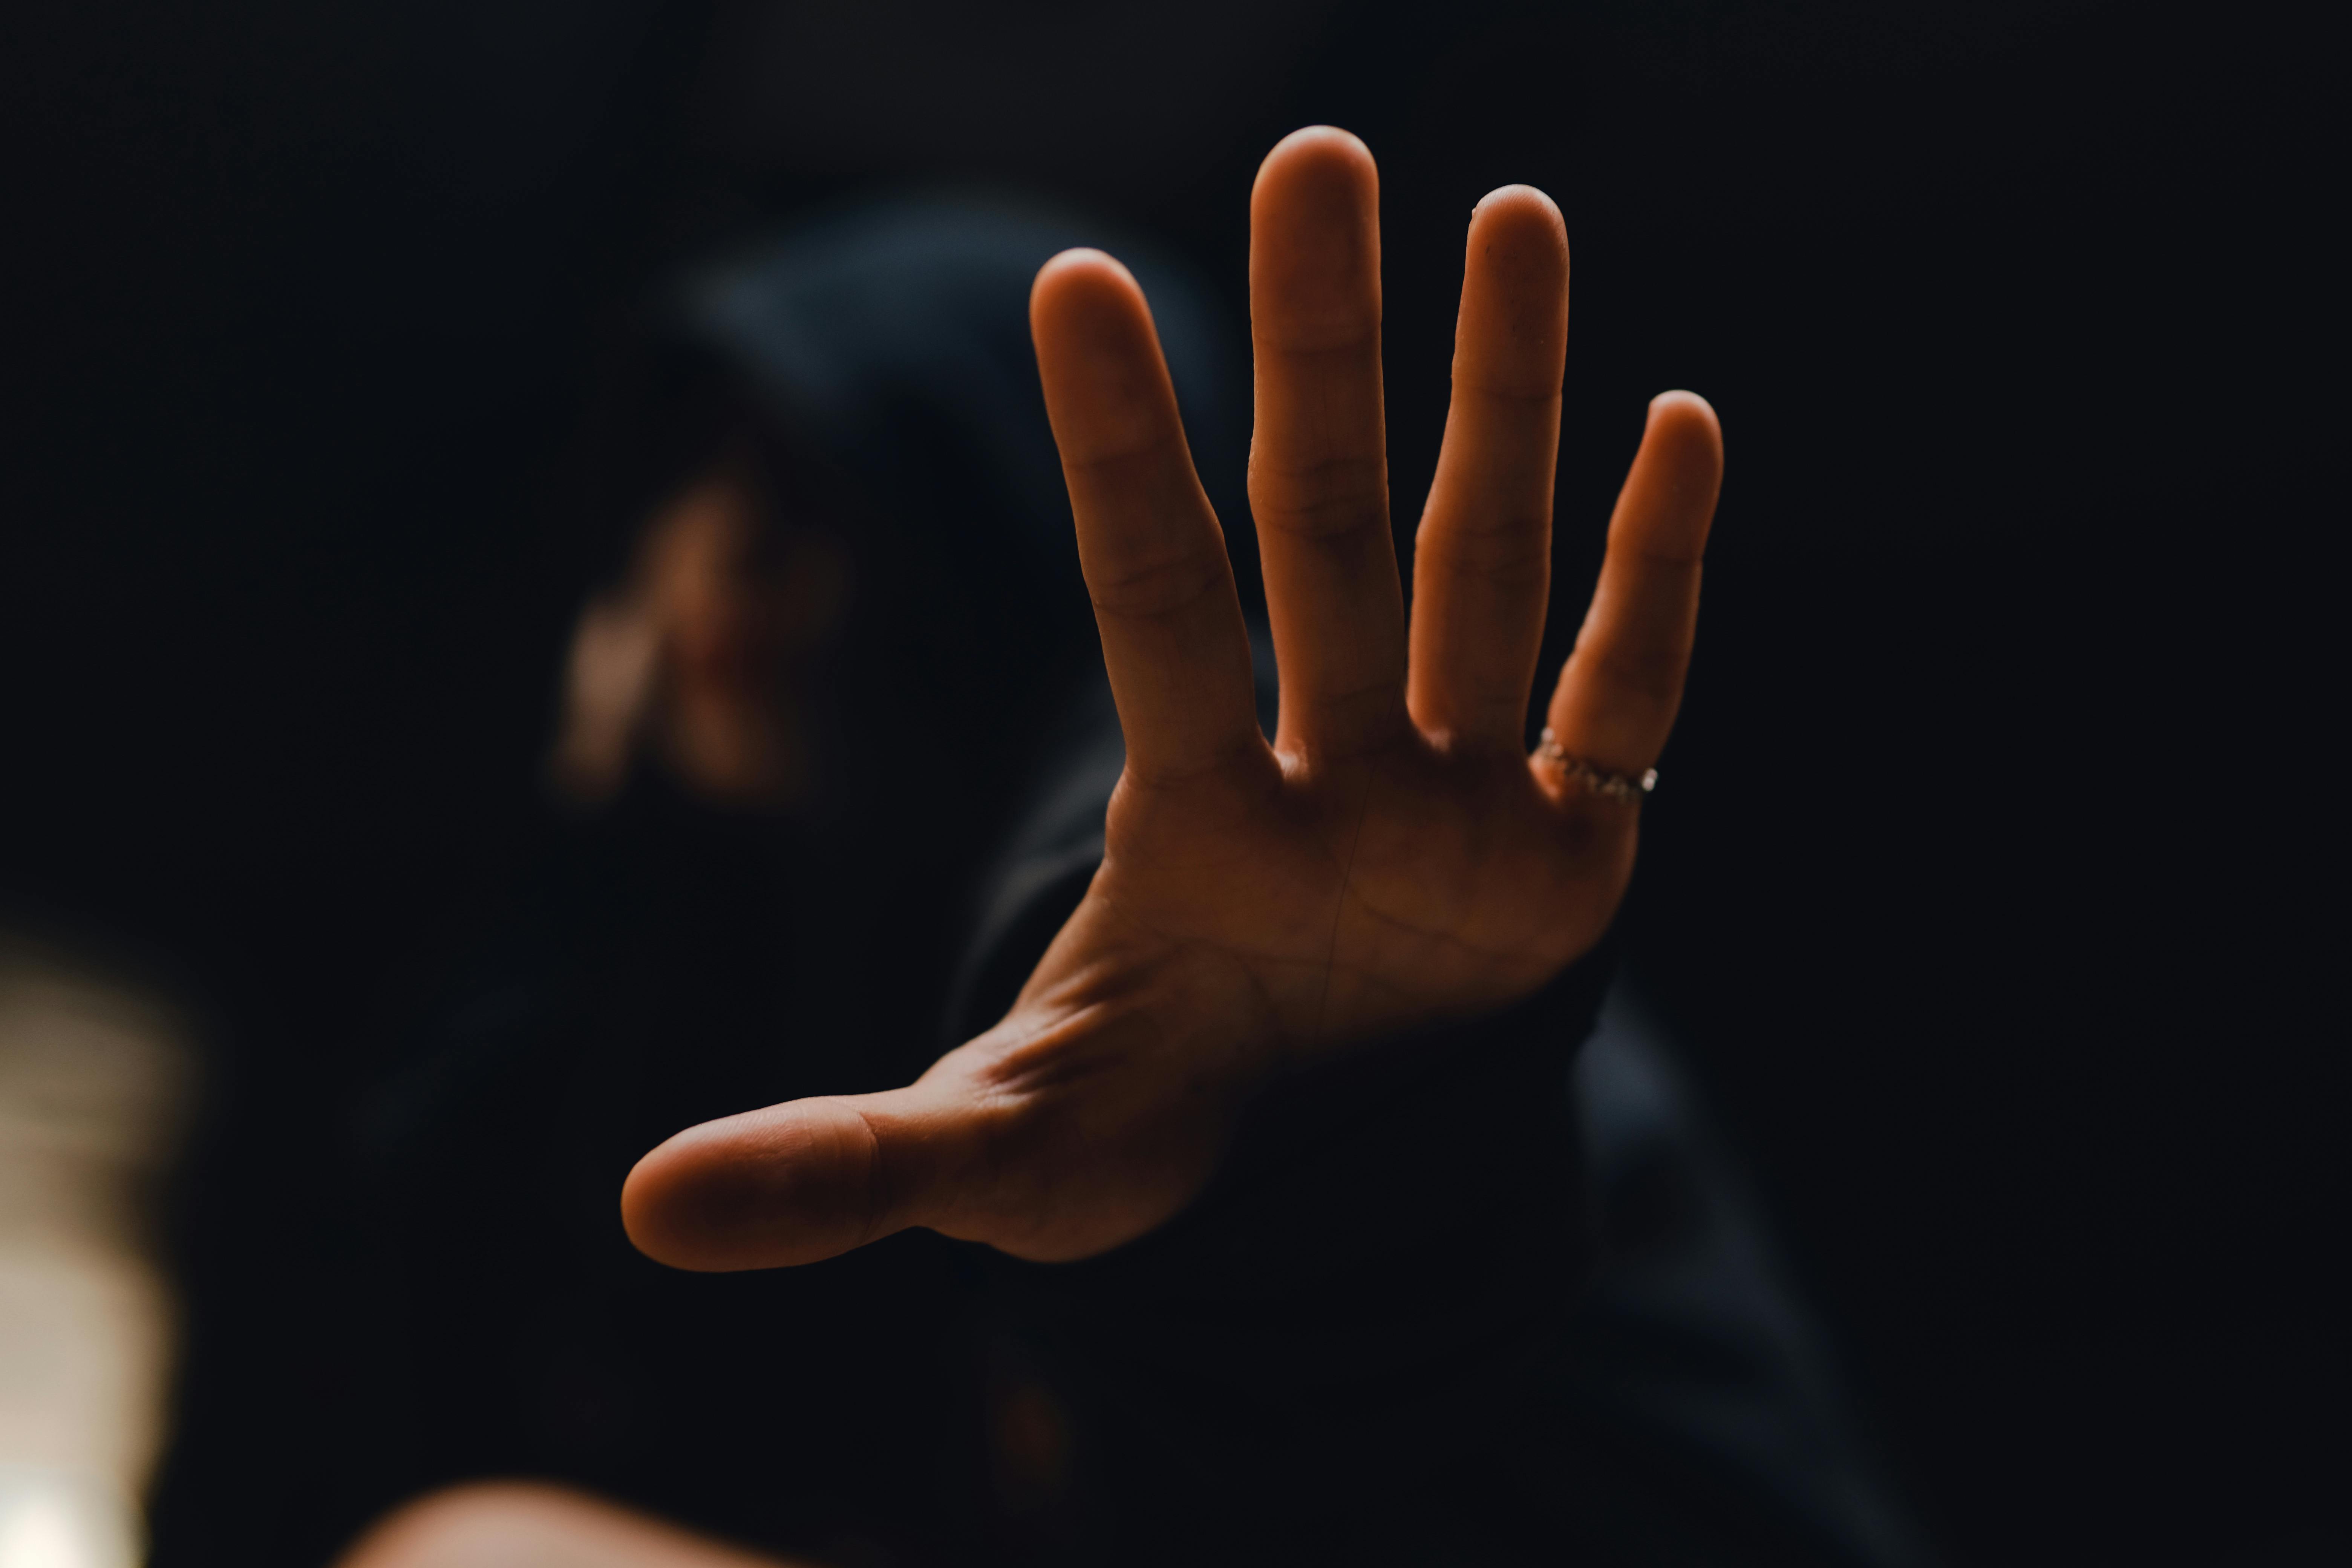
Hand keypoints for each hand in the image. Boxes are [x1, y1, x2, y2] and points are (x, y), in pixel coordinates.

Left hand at [622, 127, 1722, 1270]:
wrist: (1308, 1210)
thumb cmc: (1144, 1153)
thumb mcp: (1000, 1158)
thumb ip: (842, 1163)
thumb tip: (636, 1211)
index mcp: (1196, 824)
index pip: (1156, 605)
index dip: (1121, 454)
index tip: (1073, 279)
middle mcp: (1330, 776)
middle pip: (1327, 533)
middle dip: (1326, 352)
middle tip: (1316, 155)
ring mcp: (1456, 805)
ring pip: (1480, 569)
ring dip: (1504, 398)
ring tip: (1510, 210)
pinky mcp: (1569, 860)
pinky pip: (1627, 695)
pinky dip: (1657, 573)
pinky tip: (1681, 419)